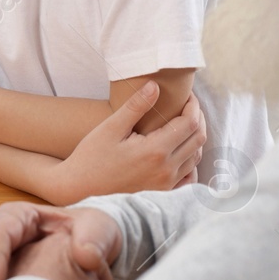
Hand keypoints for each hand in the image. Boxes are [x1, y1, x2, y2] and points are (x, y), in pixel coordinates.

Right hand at [51, 83, 206, 200]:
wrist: (79, 188)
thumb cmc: (91, 156)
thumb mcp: (110, 128)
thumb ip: (135, 106)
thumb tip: (155, 85)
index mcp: (155, 150)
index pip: (189, 123)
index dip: (193, 107)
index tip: (188, 96)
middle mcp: (166, 169)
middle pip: (199, 139)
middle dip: (197, 119)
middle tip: (188, 107)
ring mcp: (166, 184)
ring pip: (197, 157)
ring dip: (195, 138)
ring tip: (184, 124)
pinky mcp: (163, 193)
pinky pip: (190, 178)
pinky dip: (192, 162)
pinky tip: (181, 151)